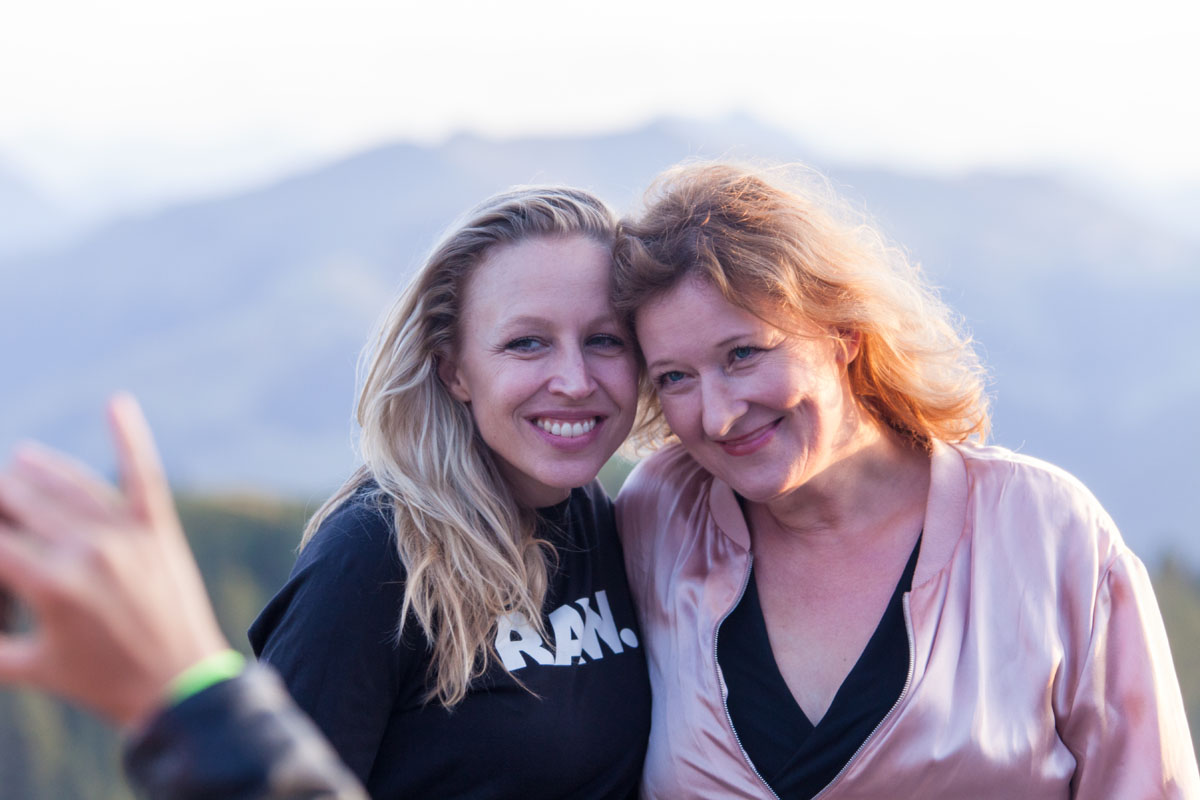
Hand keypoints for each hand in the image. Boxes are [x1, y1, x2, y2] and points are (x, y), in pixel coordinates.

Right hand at [0, 394, 229, 728]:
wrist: (182, 686)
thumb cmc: (101, 682)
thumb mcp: (29, 667)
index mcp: (48, 583)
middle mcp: (85, 549)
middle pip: (22, 500)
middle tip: (0, 495)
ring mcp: (126, 536)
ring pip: (69, 485)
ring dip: (37, 469)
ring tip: (19, 463)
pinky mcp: (159, 531)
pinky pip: (142, 476)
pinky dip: (130, 438)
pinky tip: (117, 404)